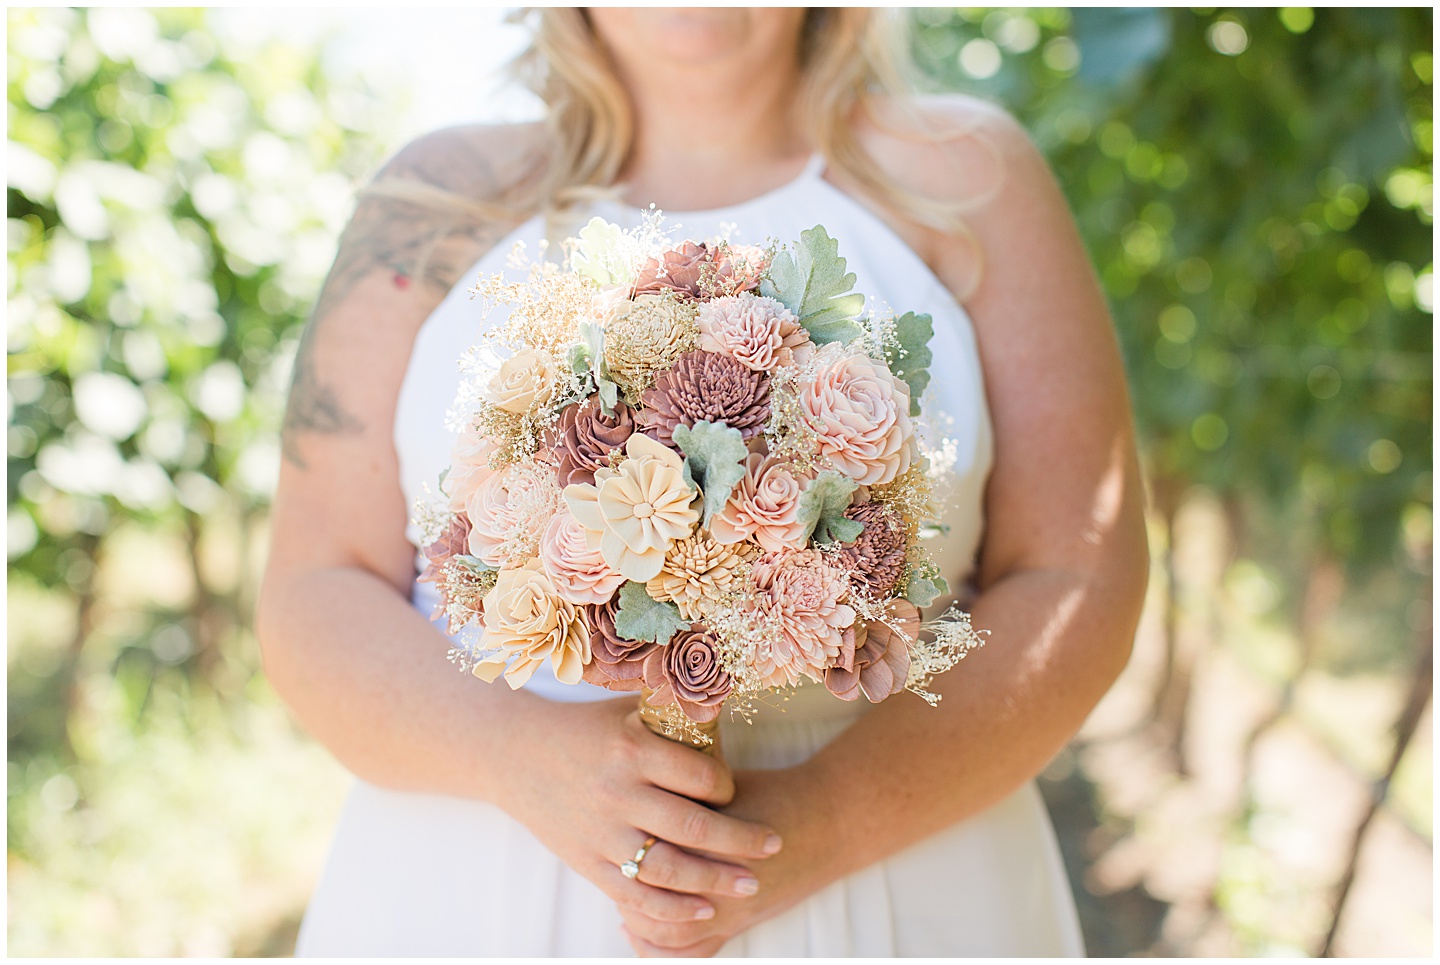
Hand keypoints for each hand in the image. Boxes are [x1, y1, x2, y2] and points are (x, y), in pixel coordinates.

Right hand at [490, 696, 783, 925]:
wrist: (513, 754)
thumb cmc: (583, 728)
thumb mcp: (628, 710)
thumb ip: (675, 713)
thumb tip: (731, 696)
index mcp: (633, 749)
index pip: (703, 777)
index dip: (729, 786)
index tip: (734, 790)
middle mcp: (619, 792)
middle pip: (695, 827)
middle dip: (742, 841)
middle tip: (774, 845)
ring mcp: (601, 832)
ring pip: (670, 868)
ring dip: (716, 880)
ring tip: (749, 884)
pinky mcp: (586, 861)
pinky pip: (635, 893)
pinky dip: (672, 907)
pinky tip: (704, 909)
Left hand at [619, 763, 841, 956]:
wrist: (825, 820)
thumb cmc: (769, 794)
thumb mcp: (720, 784)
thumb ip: (676, 792)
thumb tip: (629, 784)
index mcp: (702, 838)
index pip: (643, 853)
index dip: (616, 846)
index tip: (603, 829)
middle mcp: (712, 882)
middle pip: (647, 898)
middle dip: (622, 885)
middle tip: (608, 865)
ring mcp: (726, 911)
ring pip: (665, 932)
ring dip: (637, 920)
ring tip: (622, 902)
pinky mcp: (738, 926)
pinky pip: (691, 952)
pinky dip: (658, 948)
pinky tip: (637, 931)